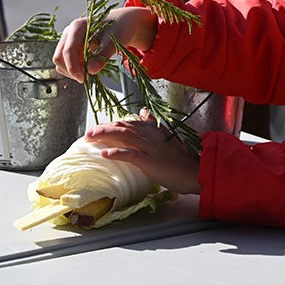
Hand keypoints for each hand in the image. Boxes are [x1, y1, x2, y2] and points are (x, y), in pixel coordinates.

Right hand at [53, 7, 157, 82]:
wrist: (120, 24)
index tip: (83, 79)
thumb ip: (102, 55)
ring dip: (72, 71)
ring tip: (91, 70)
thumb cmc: (118, 29)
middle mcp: (69, 33)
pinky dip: (75, 69)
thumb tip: (90, 71)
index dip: (73, 67)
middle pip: (59, 58)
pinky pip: (66, 63)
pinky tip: (89, 67)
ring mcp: (68, 41)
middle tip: (89, 77)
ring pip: (60, 62)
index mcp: (77, 27)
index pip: (68, 51)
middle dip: (72, 71)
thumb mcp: (114, 42)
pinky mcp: (71, 48)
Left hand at [85, 116, 200, 194]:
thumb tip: (143, 112)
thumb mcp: (168, 137)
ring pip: (124, 136)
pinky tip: (104, 153)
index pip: (128, 123)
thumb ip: (154, 124)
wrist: (196, 172)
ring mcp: (151, 147)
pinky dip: (116, 152)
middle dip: (103, 128)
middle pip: (122, 127)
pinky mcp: (151, 161)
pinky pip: (131, 154)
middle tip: (88, 133)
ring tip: (90, 138)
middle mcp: (151, 134)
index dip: (111, 124)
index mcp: (154, 129)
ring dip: (104, 135)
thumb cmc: (182, 159)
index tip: (98, 128)